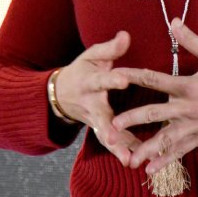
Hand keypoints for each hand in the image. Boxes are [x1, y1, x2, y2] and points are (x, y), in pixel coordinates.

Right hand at [51, 31, 139, 166]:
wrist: (60, 93)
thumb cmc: (82, 70)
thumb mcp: (92, 56)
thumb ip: (110, 48)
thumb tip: (126, 36)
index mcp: (90, 82)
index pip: (101, 80)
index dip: (112, 80)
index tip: (124, 80)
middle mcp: (90, 104)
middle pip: (100, 117)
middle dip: (108, 128)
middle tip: (114, 139)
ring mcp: (93, 119)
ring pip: (104, 134)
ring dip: (116, 148)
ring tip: (130, 160)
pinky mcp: (99, 129)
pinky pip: (112, 142)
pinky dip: (123, 152)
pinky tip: (137, 160)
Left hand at [112, 20, 197, 175]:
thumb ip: (192, 40)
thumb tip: (174, 22)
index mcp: (188, 85)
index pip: (155, 79)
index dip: (133, 76)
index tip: (115, 75)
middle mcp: (188, 107)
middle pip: (154, 114)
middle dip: (132, 120)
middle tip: (112, 126)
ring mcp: (194, 125)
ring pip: (166, 139)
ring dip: (146, 149)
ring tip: (129, 158)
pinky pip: (180, 151)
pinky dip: (165, 160)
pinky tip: (150, 170)